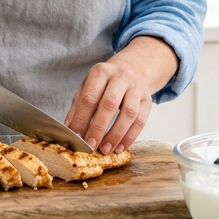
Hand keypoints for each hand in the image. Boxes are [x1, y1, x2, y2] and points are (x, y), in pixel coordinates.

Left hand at [65, 36, 177, 154]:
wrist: (133, 69)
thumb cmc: (105, 82)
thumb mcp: (88, 86)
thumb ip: (78, 106)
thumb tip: (71, 129)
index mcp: (101, 72)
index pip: (89, 97)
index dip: (82, 118)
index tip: (77, 136)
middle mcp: (120, 77)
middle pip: (109, 104)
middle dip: (98, 127)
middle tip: (91, 145)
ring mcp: (136, 88)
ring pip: (129, 113)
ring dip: (116, 135)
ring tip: (106, 149)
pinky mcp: (148, 100)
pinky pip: (141, 121)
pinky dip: (130, 137)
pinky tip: (120, 147)